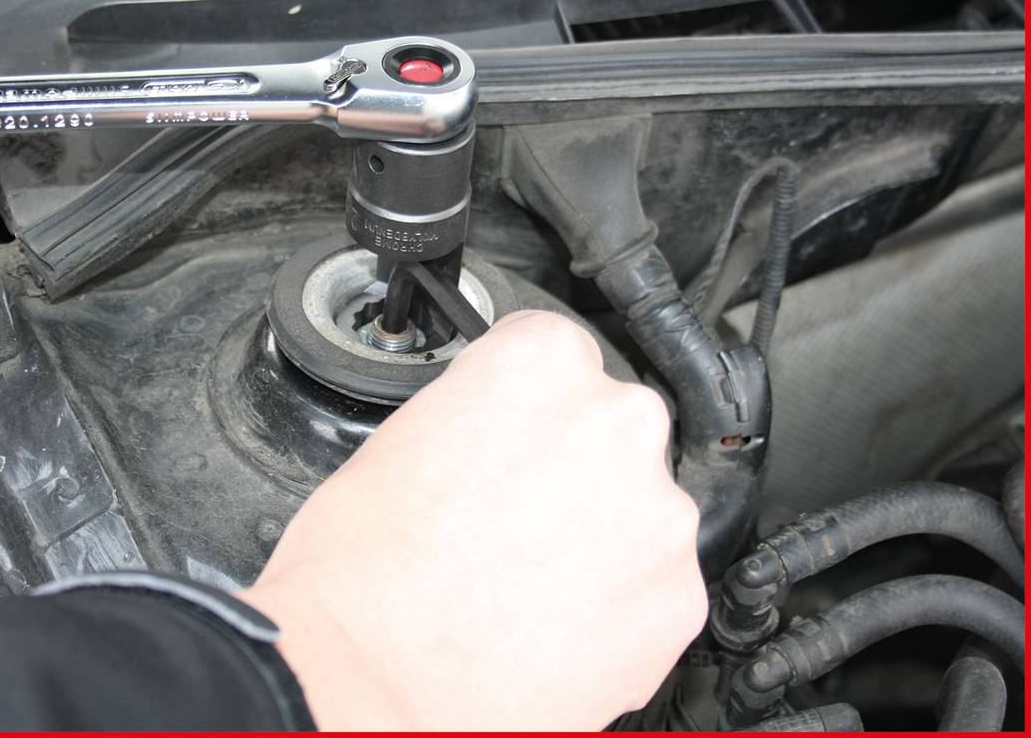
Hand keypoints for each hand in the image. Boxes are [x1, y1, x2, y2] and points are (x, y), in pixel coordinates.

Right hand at [242, 310, 706, 729]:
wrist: (374, 688)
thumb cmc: (363, 577)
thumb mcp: (398, 444)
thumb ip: (474, 417)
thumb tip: (494, 436)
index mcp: (540, 362)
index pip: (556, 353)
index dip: (527, 407)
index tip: (514, 440)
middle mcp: (614, 422)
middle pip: (610, 428)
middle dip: (572, 469)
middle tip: (511, 520)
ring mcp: (657, 512)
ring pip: (639, 509)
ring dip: (600, 536)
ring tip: (525, 583)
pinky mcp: (678, 597)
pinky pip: (657, 586)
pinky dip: (621, 604)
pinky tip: (554, 622)